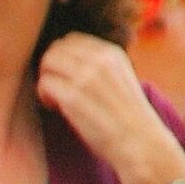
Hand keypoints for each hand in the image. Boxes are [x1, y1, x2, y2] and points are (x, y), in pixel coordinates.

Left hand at [36, 34, 184, 183]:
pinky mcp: (73, 98)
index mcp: (112, 53)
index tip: (65, 75)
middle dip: (50, 66)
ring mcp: (86, 78)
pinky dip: (43, 95)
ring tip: (54, 98)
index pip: (72, 39)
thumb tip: (68, 62)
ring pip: (48, 62)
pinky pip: (45, 83)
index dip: (62, 56)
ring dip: (45, 79)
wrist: (141, 144)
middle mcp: (99, 60)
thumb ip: (99, 67)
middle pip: (56, 48)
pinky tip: (54, 107)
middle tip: (55, 87)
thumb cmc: (128, 118)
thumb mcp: (121, 79)